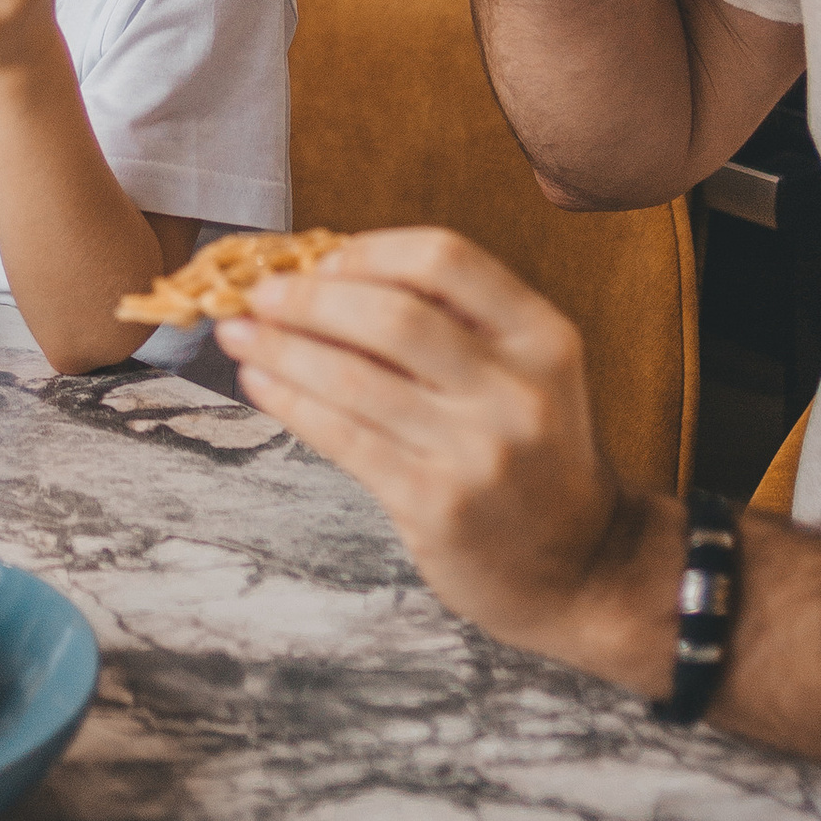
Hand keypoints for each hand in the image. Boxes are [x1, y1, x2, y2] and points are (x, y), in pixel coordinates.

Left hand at [218, 228, 635, 660]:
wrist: (582, 567)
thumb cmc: (533, 456)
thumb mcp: (525, 372)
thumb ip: (453, 322)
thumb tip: (327, 274)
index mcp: (542, 336)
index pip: (445, 261)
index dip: (369, 253)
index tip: (320, 260)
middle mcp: (517, 389)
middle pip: (393, 316)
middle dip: (309, 300)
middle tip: (258, 293)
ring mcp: (479, 451)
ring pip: (356, 379)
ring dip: (282, 349)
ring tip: (238, 333)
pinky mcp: (438, 504)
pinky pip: (346, 438)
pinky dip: (292, 403)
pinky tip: (260, 383)